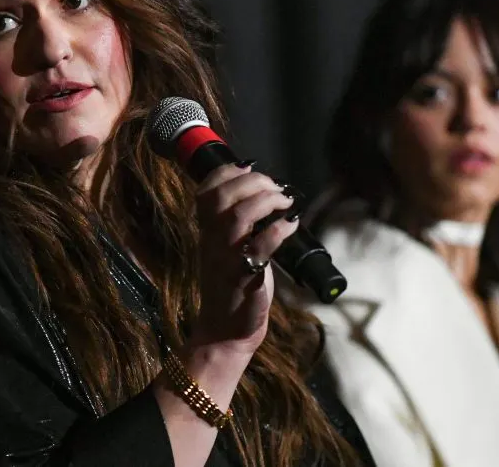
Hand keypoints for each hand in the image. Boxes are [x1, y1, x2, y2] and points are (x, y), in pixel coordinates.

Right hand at [190, 163, 299, 355]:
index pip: (206, 190)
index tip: (250, 168)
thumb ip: (236, 223)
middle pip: (223, 196)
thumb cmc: (231, 287)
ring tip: (285, 202)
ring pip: (239, 215)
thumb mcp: (225, 249)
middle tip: (276, 188)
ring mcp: (227, 259)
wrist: (224, 332)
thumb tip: (264, 194)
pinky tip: (292, 224)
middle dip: (253, 181)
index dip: (227, 172)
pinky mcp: (245, 278)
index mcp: (207, 231)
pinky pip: (260, 248)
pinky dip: (279, 230)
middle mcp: (212, 241)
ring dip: (267, 201)